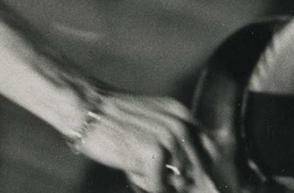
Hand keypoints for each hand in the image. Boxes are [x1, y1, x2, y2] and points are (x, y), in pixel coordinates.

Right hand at [75, 92, 204, 192]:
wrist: (86, 108)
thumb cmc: (115, 119)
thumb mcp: (153, 120)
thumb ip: (173, 139)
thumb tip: (185, 174)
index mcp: (182, 115)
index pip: (207, 149)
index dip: (199, 168)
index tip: (188, 177)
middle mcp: (180, 125)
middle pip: (192, 169)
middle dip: (175, 179)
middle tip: (148, 168)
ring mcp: (168, 139)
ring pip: (174, 180)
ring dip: (156, 180)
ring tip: (135, 165)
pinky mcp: (153, 154)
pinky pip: (157, 186)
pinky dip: (144, 184)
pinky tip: (129, 169)